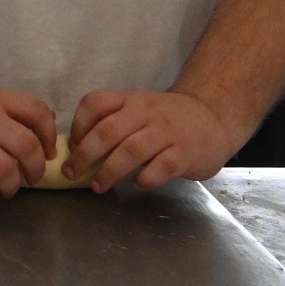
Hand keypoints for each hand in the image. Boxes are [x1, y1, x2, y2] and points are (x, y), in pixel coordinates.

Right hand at [0, 76, 56, 205]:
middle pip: (27, 146)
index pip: (37, 112)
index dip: (50, 136)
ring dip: (11, 187)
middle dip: (35, 169)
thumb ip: (4, 108)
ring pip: (4, 169)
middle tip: (29, 178)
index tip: (47, 152)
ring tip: (5, 190)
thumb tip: (40, 124)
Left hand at [68, 89, 240, 191]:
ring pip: (132, 150)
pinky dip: (145, 178)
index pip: (94, 103)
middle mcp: (146, 113)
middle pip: (108, 131)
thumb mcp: (137, 109)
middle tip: (71, 172)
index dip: (78, 125)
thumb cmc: (165, 119)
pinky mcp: (185, 153)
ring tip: (97, 186)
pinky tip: (137, 184)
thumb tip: (75, 149)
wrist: (213, 117)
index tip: (71, 147)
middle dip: (85, 154)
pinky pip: (161, 167)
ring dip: (110, 171)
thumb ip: (111, 121)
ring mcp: (167, 132)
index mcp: (129, 99)